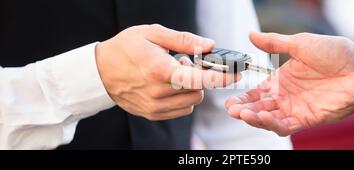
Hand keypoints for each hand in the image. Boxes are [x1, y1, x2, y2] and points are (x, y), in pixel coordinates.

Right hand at [96, 24, 240, 120]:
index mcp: (159, 70)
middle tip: (186, 64)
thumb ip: (184, 41)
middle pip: (199, 90)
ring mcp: (155, 106)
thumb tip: (210, 45)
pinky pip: (182, 109)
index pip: (200, 79)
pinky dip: (182, 97)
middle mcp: (158, 92)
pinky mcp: (153, 114)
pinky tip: (168, 85)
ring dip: (191, 88)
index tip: (236, 74)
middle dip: (200, 77)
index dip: (222, 77)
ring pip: (192, 101)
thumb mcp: (153, 34)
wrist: (100, 72)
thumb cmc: (125, 48)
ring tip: (173, 74)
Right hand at [225, 32, 353, 135]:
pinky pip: (285, 126)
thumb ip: (275, 43)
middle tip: (231, 108)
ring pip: (269, 119)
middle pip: (259, 107)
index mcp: (282, 80)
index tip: (229, 97)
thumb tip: (251, 35)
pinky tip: (262, 115)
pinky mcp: (307, 119)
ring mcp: (296, 109)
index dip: (242, 96)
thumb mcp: (300, 44)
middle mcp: (286, 96)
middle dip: (243, 109)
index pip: (257, 92)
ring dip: (254, 117)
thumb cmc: (334, 53)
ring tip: (242, 113)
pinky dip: (272, 123)